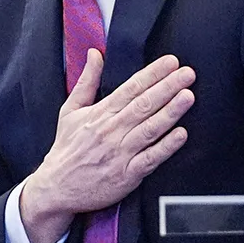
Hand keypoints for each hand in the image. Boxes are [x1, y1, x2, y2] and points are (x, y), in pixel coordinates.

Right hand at [20, 51, 195, 242]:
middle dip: (168, 87)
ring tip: (188, 96)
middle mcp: (111, 131)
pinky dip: (166, 146)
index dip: (152, 74)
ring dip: (171, 111)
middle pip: (144, 104)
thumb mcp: (70, 110)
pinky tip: (181, 134)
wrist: (56, 188)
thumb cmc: (66, 149)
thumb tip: (95, 54)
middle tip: (187, 73)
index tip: (170, 62)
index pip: (131, 88)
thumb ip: (86, 81)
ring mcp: (120, 153)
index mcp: (100, 113)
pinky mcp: (127, 175)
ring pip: (150, 129)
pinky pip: (150, 158)